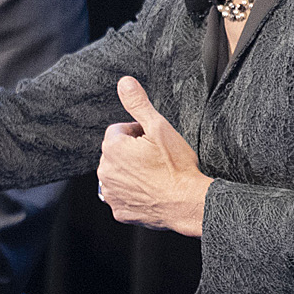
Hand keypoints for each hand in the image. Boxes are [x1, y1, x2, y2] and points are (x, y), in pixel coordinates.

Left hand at [97, 77, 210, 236]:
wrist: (188, 203)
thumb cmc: (176, 166)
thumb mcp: (159, 127)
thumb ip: (138, 103)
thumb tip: (124, 82)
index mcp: (112, 148)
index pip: (119, 130)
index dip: (138, 133)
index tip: (154, 142)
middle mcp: (105, 172)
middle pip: (116, 153)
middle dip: (132, 152)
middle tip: (156, 159)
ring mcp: (111, 194)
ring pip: (118, 174)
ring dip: (131, 172)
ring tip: (155, 175)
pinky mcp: (119, 211)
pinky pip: (122, 196)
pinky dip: (133, 193)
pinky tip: (151, 191)